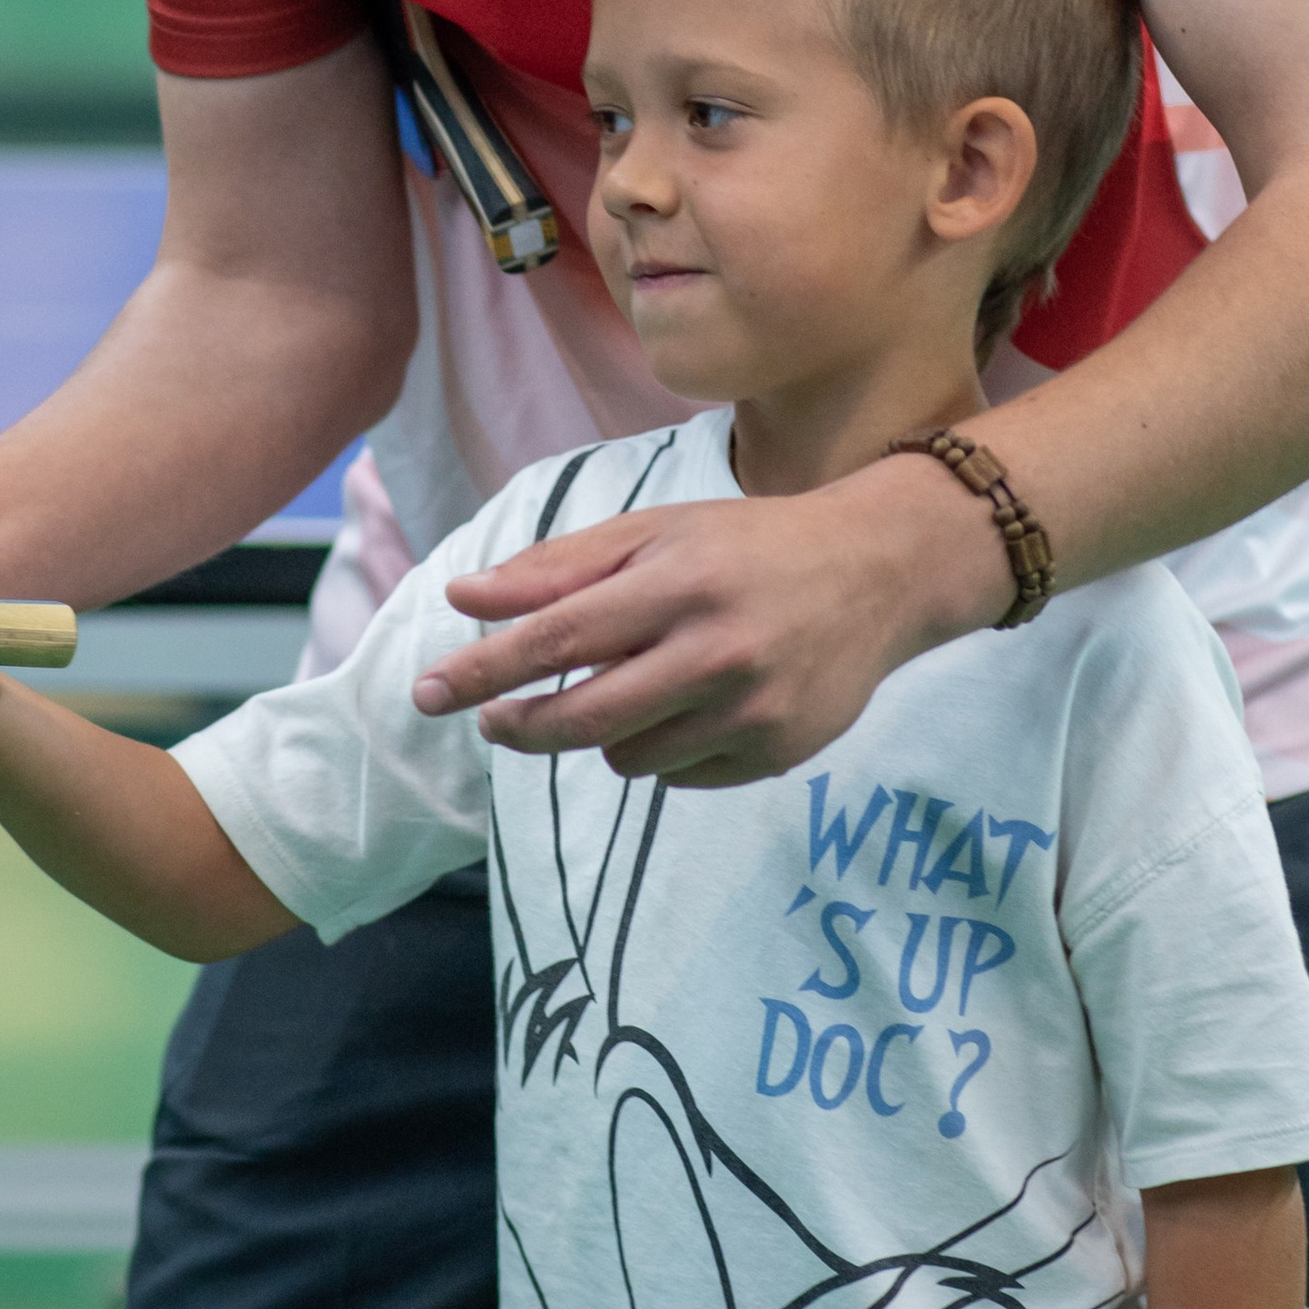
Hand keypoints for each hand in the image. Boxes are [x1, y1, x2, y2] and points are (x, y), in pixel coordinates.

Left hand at [409, 459, 1007, 786]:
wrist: (882, 571)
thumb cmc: (749, 544)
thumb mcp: (656, 531)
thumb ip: (559, 568)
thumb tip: (464, 596)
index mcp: (679, 584)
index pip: (555, 640)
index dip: (481, 671)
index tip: (426, 693)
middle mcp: (716, 651)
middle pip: (582, 718)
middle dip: (521, 726)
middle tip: (495, 722)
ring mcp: (752, 712)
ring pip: (628, 757)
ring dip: (604, 733)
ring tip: (638, 685)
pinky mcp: (778, 755)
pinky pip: (680, 777)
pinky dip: (664, 750)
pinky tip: (693, 706)